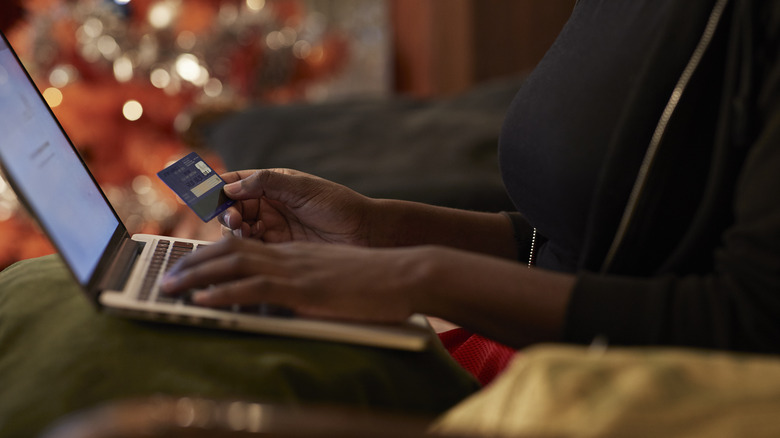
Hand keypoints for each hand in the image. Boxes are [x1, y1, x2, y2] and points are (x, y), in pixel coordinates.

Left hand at [161, 238, 423, 322]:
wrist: (404, 273)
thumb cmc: (376, 281)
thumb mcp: (334, 279)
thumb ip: (308, 284)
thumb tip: (289, 299)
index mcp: (295, 254)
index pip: (244, 247)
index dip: (211, 253)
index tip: (189, 264)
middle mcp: (289, 256)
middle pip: (229, 251)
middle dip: (192, 262)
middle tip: (166, 276)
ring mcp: (295, 269)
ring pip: (232, 263)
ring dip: (195, 275)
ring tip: (169, 287)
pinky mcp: (303, 287)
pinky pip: (254, 286)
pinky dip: (223, 292)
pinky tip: (202, 299)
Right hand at [218, 169, 373, 245]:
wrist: (364, 235)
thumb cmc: (340, 206)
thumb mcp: (303, 189)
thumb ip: (266, 183)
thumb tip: (229, 186)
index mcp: (272, 183)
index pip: (234, 181)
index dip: (216, 186)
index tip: (203, 193)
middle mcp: (268, 205)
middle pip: (229, 207)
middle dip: (225, 212)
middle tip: (234, 219)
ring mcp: (271, 228)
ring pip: (235, 231)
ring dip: (232, 231)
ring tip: (243, 232)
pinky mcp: (276, 250)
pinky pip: (249, 249)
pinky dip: (243, 249)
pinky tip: (249, 247)